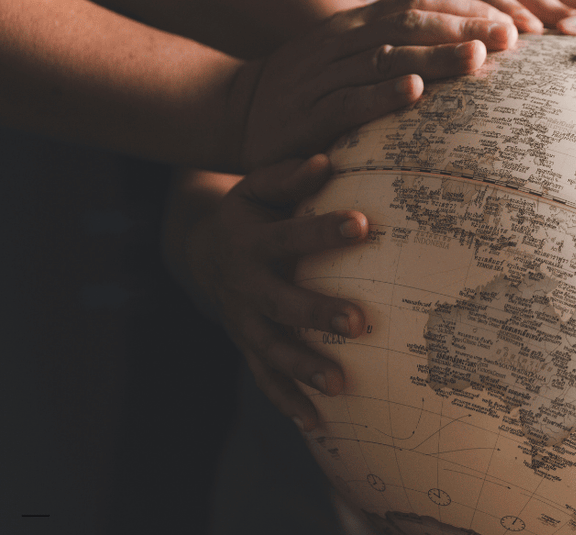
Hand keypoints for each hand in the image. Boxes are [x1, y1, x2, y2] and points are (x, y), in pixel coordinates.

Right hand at [185, 155, 367, 429]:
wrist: (202, 249)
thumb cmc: (251, 212)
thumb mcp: (259, 186)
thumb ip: (290, 176)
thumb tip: (327, 162)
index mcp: (252, 241)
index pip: (291, 234)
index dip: (324, 230)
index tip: (363, 223)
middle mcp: (244, 285)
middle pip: (280, 302)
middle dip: (317, 314)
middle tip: (359, 323)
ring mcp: (244, 321)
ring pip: (271, 350)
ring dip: (304, 368)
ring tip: (340, 385)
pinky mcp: (248, 346)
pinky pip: (266, 378)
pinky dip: (288, 401)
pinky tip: (318, 424)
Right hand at [236, 0, 528, 169]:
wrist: (237, 109)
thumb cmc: (310, 89)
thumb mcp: (351, 57)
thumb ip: (397, 48)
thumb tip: (470, 48)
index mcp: (360, 25)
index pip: (422, 4)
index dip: (470, 7)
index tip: (517, 20)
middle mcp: (346, 41)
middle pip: (412, 23)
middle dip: (465, 26)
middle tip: (514, 35)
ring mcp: (326, 74)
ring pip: (388, 56)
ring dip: (436, 55)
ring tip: (478, 56)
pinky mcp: (311, 113)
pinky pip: (350, 99)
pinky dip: (383, 94)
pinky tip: (415, 91)